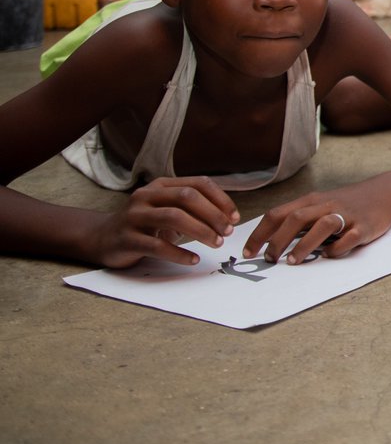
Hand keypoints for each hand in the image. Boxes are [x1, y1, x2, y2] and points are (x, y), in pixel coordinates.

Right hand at [91, 176, 238, 268]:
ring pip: (173, 217)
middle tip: (227, 232)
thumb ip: (192, 208)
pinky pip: (157, 245)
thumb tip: (228, 218)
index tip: (235, 217)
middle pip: (187, 197)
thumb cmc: (145, 225)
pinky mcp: (127, 238)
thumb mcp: (167, 209)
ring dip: (200, 231)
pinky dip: (179, 253)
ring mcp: (134, 216)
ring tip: (216, 243)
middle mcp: (146, 196)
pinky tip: (193, 259)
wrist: (101, 238)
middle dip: (212, 214)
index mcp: (161, 185)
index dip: (220, 199)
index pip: (198, 184)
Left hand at [243, 182, 390, 264]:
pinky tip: (328, 256)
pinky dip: (336, 249)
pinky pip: (348, 239)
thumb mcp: (320, 205)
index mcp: (311, 201)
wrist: (385, 192)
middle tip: (268, 260)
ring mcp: (346, 215)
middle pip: (295, 218)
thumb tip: (271, 241)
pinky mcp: (364, 227)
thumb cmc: (347, 203)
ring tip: (292, 262)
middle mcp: (326, 205)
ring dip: (304, 245)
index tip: (249, 252)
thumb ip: (299, 219)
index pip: (278, 214)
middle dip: (277, 240)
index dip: (260, 234)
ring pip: (321, 226)